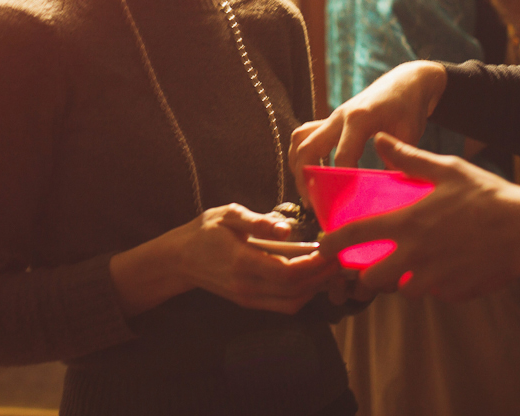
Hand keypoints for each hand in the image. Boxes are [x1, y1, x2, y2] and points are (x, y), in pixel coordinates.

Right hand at [177, 203, 339, 313]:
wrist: (179, 258)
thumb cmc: (205, 231)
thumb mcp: (228, 214)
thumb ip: (257, 221)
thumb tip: (286, 229)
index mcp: (241, 261)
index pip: (286, 272)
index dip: (313, 265)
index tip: (331, 250)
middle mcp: (245, 286)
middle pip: (294, 290)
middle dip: (322, 276)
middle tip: (340, 256)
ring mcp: (247, 298)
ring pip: (292, 303)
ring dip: (315, 288)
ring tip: (330, 267)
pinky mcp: (249, 302)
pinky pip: (283, 305)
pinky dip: (303, 295)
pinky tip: (312, 277)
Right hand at [288, 60, 447, 198]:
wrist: (406, 82)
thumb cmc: (409, 108)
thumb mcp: (409, 134)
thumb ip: (396, 161)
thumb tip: (384, 191)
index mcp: (360, 119)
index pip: (342, 156)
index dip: (340, 182)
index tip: (342, 205)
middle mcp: (340, 116)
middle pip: (308, 148)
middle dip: (306, 178)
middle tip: (312, 203)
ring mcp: (332, 117)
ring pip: (300, 139)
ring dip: (297, 165)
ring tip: (307, 191)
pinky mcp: (330, 120)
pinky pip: (305, 134)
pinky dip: (301, 154)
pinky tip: (310, 173)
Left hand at [320, 134, 519, 299]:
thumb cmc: (486, 195)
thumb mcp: (447, 169)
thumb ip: (409, 158)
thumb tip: (380, 140)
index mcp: (408, 223)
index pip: (356, 236)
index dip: (333, 243)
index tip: (324, 246)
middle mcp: (415, 255)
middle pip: (373, 277)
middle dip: (369, 273)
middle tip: (377, 261)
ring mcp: (434, 277)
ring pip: (404, 290)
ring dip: (405, 280)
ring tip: (416, 264)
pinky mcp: (454, 292)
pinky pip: (436, 293)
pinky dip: (437, 285)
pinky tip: (449, 267)